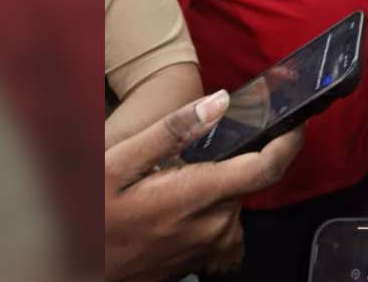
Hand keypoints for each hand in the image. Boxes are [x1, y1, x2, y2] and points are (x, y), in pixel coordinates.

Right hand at [104, 91, 303, 281]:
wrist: (70, 265)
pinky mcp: (198, 264)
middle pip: (248, 185)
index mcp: (198, 194)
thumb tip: (219, 102)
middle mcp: (212, 226)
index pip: (267, 168)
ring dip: (217, 193)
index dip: (290, 142)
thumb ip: (173, 130)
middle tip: (187, 161)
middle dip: (231, 166)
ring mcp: (207, 249)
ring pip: (234, 208)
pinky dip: (208, 218)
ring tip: (172, 187)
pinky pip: (220, 233)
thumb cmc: (90, 212)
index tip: (298, 124)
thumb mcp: (119, 161)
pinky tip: (173, 212)